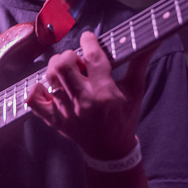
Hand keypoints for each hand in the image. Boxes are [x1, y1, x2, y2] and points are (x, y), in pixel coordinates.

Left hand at [26, 32, 156, 159]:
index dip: (88, 41)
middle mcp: (83, 101)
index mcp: (105, 92)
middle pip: (63, 65)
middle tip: (77, 62)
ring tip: (68, 74)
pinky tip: (48, 86)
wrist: (110, 150)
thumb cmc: (124, 117)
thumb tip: (153, 41)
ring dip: (57, 69)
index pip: (92, 57)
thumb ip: (140, 63)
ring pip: (50, 78)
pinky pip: (34, 101)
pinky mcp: (54, 119)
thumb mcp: (135, 90)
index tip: (88, 38)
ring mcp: (66, 111)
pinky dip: (36, 89)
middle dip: (69, 56)